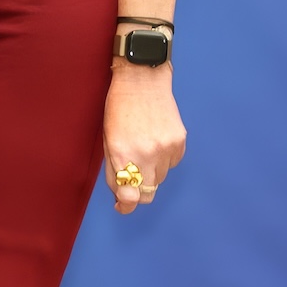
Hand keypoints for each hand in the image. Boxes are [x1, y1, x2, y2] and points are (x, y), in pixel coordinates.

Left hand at [103, 61, 184, 212]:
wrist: (142, 80)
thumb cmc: (118, 107)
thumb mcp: (107, 138)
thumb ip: (113, 167)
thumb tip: (122, 193)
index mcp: (122, 153)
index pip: (130, 196)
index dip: (126, 206)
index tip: (122, 206)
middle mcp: (147, 154)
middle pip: (147, 192)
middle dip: (138, 192)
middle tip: (130, 183)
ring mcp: (166, 149)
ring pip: (160, 179)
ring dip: (150, 174)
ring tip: (141, 152)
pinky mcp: (180, 142)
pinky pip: (171, 164)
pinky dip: (162, 160)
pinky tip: (154, 142)